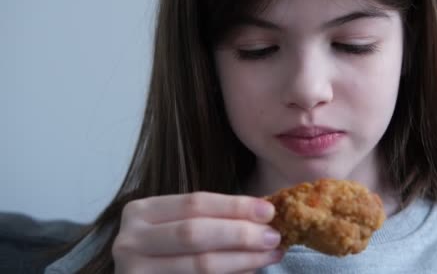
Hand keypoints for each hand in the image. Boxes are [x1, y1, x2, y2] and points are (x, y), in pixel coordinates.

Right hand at [112, 192, 282, 272]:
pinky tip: (249, 272)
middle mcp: (130, 241)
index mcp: (140, 212)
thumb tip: (264, 215)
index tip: (269, 211)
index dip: (234, 206)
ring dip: (242, 260)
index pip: (195, 203)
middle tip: (273, 237)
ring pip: (200, 265)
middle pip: (195, 233)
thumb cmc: (168, 251)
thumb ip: (213, 218)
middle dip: (240, 234)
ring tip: (270, 255)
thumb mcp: (179, 225)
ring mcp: (135, 273)